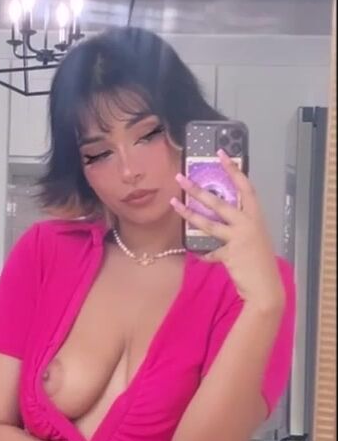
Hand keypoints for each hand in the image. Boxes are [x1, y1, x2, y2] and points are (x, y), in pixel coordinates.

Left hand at [171, 149, 285, 311]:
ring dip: (189, 213)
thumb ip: (237, 230)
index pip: (245, 187)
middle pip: (219, 202)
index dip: (233, 170)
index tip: (220, 154)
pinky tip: (199, 255)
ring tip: (174, 203)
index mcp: (256, 216)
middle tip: (182, 178)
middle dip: (198, 189)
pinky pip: (210, 252)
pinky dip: (204, 254)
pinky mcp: (230, 253)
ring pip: (209, 222)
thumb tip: (218, 226)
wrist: (266, 287)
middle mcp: (248, 223)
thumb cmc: (259, 263)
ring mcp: (239, 237)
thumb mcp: (252, 240)